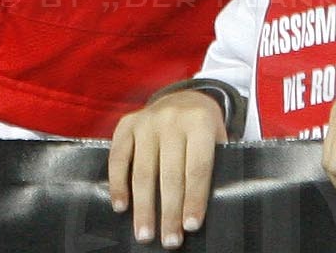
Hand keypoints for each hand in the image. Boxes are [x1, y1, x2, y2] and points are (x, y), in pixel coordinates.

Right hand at [105, 88, 223, 246]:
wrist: (184, 97)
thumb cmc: (204, 130)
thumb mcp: (218, 138)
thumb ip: (216, 165)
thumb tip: (206, 209)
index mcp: (200, 122)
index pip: (197, 168)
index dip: (194, 199)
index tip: (191, 227)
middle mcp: (172, 119)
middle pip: (170, 174)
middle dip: (169, 212)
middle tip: (169, 241)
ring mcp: (146, 121)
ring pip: (143, 171)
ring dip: (143, 207)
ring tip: (145, 234)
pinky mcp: (126, 124)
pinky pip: (118, 158)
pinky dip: (118, 184)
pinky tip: (121, 207)